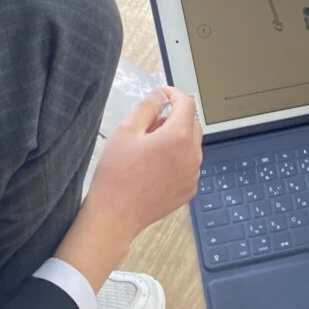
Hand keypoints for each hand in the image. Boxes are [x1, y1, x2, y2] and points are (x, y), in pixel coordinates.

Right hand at [56, 87, 202, 290]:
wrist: (115, 215)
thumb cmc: (117, 173)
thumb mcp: (126, 131)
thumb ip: (147, 107)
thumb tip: (160, 95)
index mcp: (179, 137)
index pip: (187, 104)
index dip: (175, 94)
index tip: (163, 93)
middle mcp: (193, 155)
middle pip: (192, 124)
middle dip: (175, 117)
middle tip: (149, 125)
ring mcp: (193, 174)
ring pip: (192, 145)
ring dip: (176, 139)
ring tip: (148, 148)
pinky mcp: (189, 189)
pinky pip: (188, 165)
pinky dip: (177, 159)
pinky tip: (154, 167)